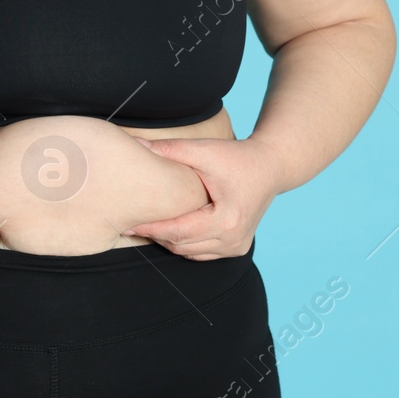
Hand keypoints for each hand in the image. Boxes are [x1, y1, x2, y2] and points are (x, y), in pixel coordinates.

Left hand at [121, 135, 284, 259]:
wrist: (270, 167)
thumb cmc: (237, 157)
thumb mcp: (204, 150)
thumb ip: (170, 149)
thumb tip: (136, 144)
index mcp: (227, 220)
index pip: (179, 232)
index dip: (151, 229)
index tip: (128, 224)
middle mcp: (233, 239)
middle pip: (182, 246)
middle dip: (156, 236)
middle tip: (130, 225)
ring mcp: (237, 246)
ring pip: (190, 253)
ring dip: (169, 241)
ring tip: (146, 227)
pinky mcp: (237, 247)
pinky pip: (202, 253)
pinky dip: (184, 244)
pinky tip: (168, 229)